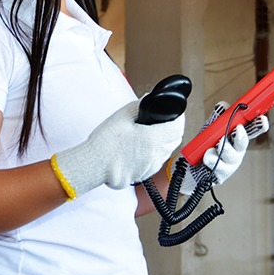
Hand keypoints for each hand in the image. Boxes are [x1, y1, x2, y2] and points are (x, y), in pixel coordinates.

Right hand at [52, 99, 184, 199]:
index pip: (178, 127)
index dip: (180, 118)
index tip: (177, 114)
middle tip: (165, 122)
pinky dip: (154, 153)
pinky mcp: (143, 175)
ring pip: (166, 152)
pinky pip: (155, 162)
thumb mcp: (122, 116)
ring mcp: (150, 167)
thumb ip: (139, 106)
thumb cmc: (105, 142)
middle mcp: (155, 155)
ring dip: (164, 142)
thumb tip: (149, 99)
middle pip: (175, 140)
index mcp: (153, 139)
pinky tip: (141, 148)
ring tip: (151, 134)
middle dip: (173, 129)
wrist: (93, 165)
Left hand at [177, 102, 269, 194]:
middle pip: (243, 144)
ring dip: (223, 147)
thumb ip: (218, 118)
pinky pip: (217, 166)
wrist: (189, 168)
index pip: (251, 130)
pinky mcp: (220, 175)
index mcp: (236, 139)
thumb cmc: (203, 148)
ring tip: (215, 144)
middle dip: (241, 137)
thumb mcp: (210, 130)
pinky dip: (210, 158)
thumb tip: (223, 106)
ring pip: (231, 155)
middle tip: (238, 129)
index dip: (259, 125)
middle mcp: (236, 152)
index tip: (262, 120)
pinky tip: (205, 156)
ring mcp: (229, 165)